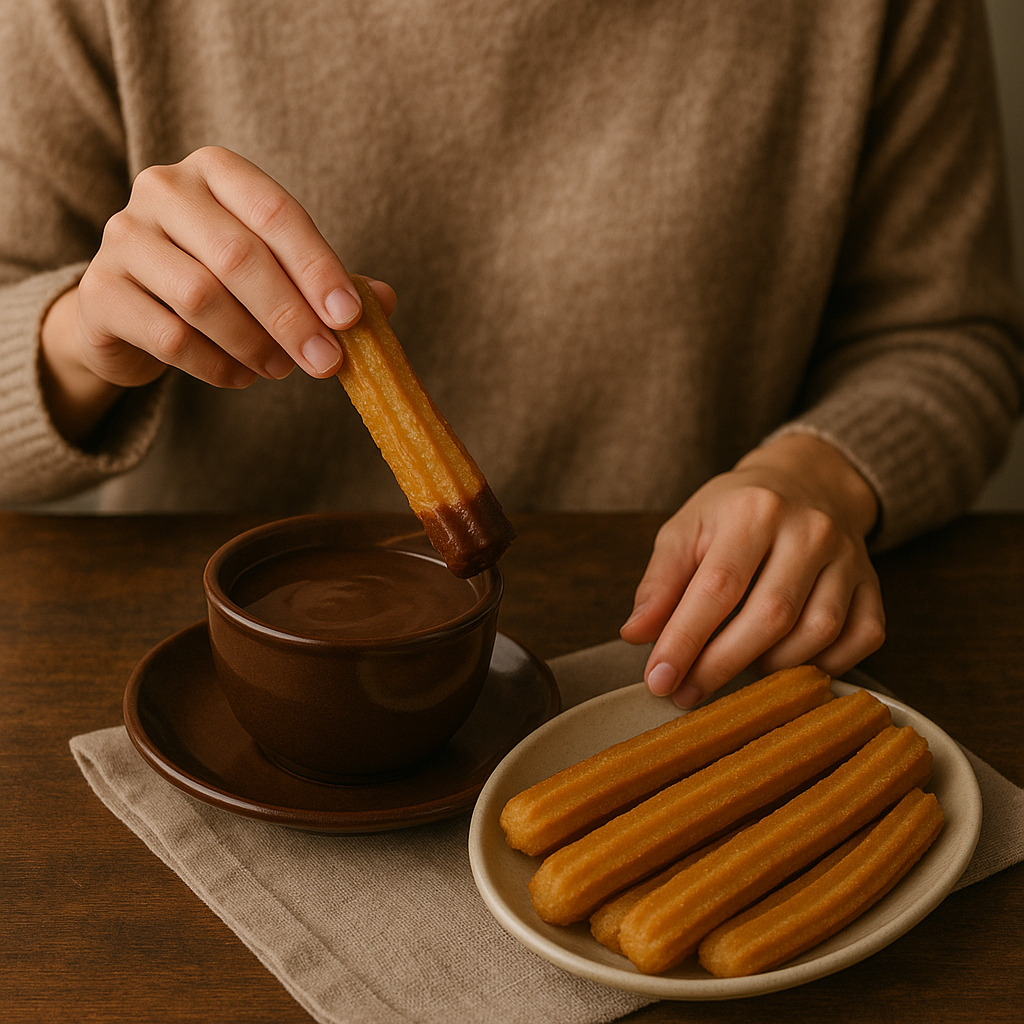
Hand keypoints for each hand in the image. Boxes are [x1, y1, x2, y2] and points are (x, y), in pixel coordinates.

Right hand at [39, 146, 395, 441]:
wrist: (129, 307)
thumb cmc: (218, 279)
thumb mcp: (275, 270)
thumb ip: (325, 282)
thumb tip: (384, 302)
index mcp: (217, 171)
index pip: (276, 213)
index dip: (318, 268)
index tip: (350, 318)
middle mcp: (163, 189)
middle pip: (238, 256)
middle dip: (292, 316)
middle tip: (327, 361)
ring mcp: (123, 237)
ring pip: (201, 298)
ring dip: (255, 343)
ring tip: (282, 369)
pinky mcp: (101, 292)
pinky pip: (171, 338)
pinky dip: (217, 366)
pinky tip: (241, 377)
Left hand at [620, 434, 884, 706]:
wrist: (805, 480)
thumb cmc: (735, 511)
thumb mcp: (686, 529)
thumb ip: (660, 583)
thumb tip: (636, 635)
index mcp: (754, 510)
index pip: (717, 587)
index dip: (686, 639)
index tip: (659, 679)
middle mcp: (809, 530)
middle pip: (770, 615)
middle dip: (722, 665)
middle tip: (687, 694)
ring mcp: (849, 558)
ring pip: (817, 632)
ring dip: (770, 668)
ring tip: (734, 672)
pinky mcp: (873, 583)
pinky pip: (861, 638)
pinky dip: (825, 664)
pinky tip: (788, 664)